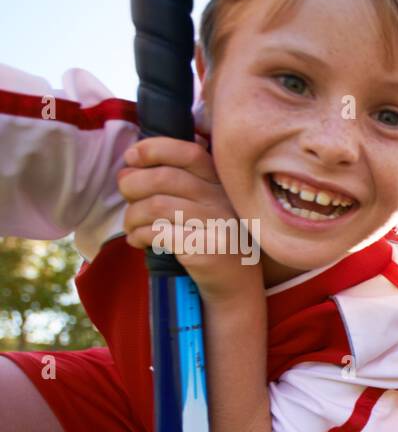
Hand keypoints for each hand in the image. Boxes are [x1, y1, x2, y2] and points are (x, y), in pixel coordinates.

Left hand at [117, 137, 257, 304]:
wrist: (235, 282)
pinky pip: (158, 233)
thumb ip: (174, 180)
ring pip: (155, 206)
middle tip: (127, 198)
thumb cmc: (208, 237)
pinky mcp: (204, 249)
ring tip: (131, 226)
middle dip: (132, 185)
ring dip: (132, 216)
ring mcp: (216, 224)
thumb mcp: (202, 202)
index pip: (187, 152)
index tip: (131, 158)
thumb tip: (127, 169)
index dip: (154, 149)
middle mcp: (221, 199)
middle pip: (164, 177)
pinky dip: (138, 236)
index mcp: (220, 182)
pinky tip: (139, 241)